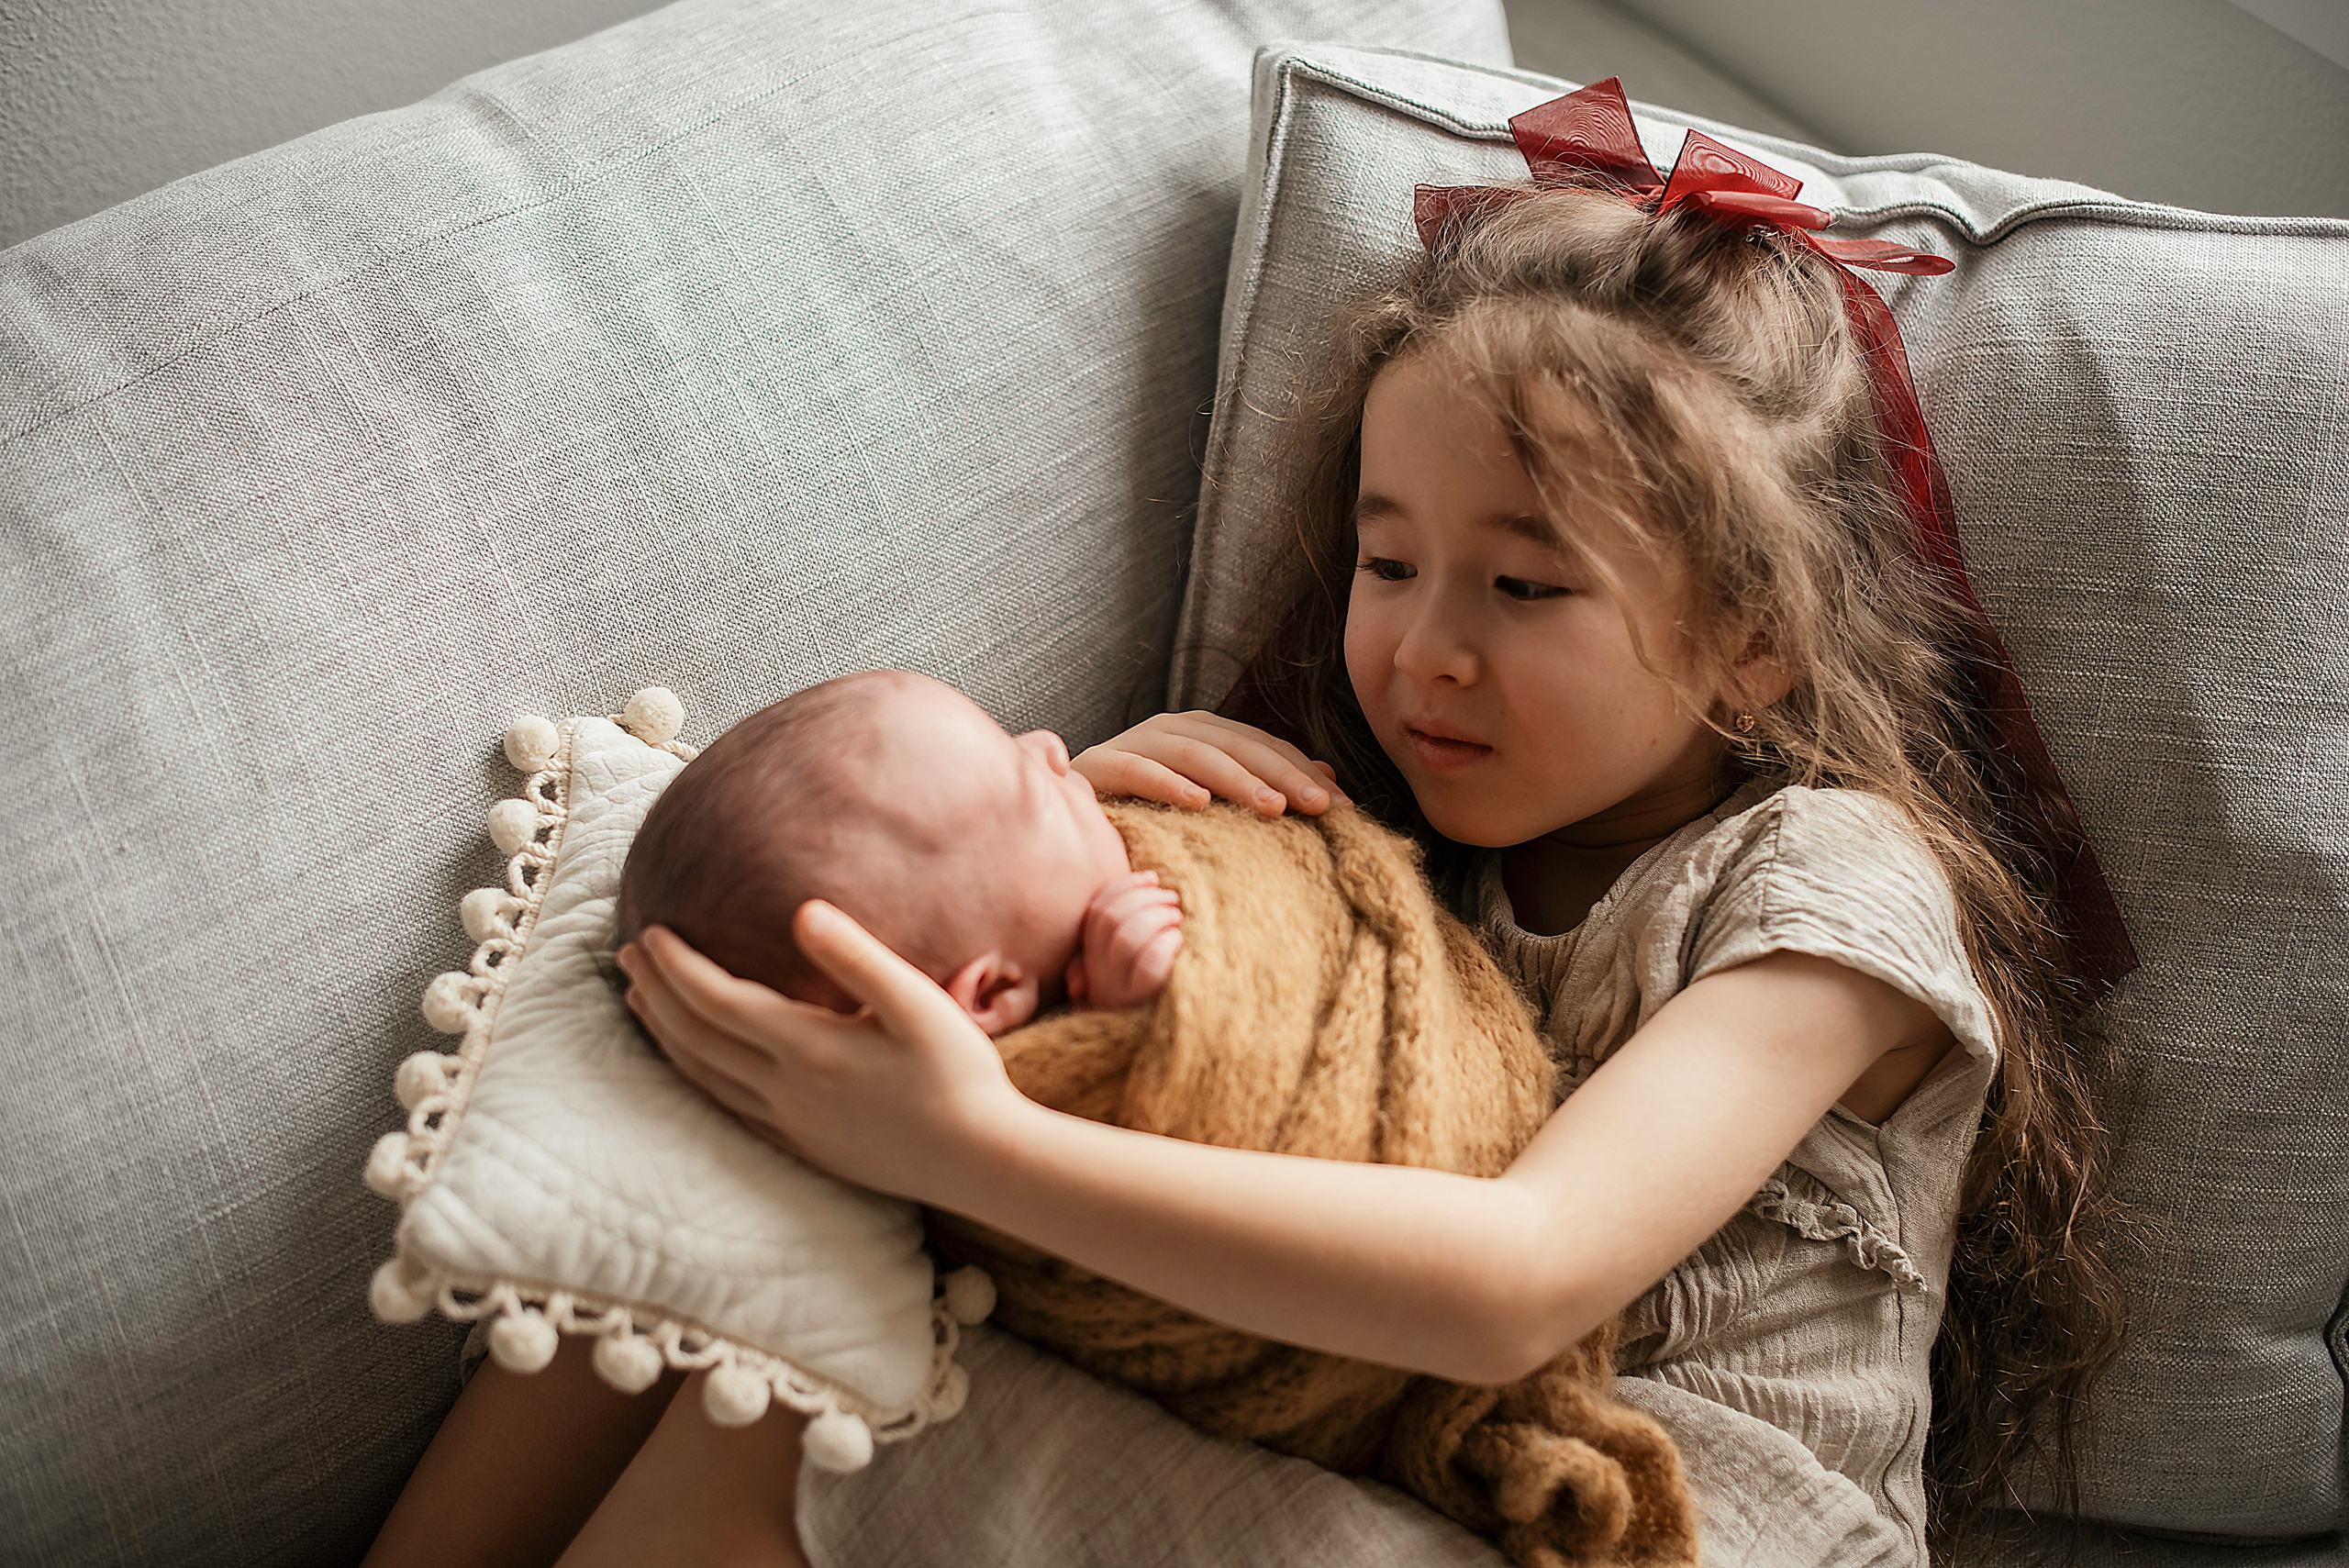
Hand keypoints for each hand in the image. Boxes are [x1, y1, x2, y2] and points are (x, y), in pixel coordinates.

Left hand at [616, 909, 1029, 1200]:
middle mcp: (785, 1089)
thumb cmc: (958, 1075)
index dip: (676, 964)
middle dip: (656, 991)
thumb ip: (856, 956)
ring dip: (665, 1034)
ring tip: (640, 1002)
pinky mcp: (804, 1146)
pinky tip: (693, 1065)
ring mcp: (790, 1123)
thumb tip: (801, 910)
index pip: (717, 999)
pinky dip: (694, 1077)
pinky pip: (726, 1108)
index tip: (649, 930)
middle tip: (626, 954)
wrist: (981, 1161)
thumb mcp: (918, 1003)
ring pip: (702, 1076)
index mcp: (807, 1048)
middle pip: (697, 1036)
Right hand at [1065, 870, 1182, 1008]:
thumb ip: (1130, 927)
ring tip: (1179, 920)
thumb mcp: (1136, 960)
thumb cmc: (1162, 990)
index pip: (1096, 911)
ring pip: (1127, 937)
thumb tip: (1149, 877)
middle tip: (1174, 901)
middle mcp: (1100, 978)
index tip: (1152, 878)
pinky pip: (1150, 963)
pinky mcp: (1144, 1004)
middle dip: (1145, 899)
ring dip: (1158, 916)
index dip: (1124, 886)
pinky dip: (1167, 942)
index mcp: (1093, 961)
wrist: (1173, 1045)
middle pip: (1110, 919)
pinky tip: (1180, 941)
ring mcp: (1120, 993)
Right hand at [1071, 711, 1347, 817]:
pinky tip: (1198, 804)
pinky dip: (1169, 783)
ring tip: (1273, 808)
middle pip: (1238, 745)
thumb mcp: (1212, 801)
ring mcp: (1135, 741)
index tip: (1344, 808)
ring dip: (1237, 779)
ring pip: (1196, 753)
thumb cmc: (1149, 813)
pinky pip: (1138, 770)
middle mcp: (1172, 727)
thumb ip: (1262, 784)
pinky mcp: (1100, 764)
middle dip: (1282, 775)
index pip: (1264, 746)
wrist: (1067, 814)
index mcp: (1203, 732)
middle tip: (1320, 807)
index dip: (1304, 772)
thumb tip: (1327, 775)